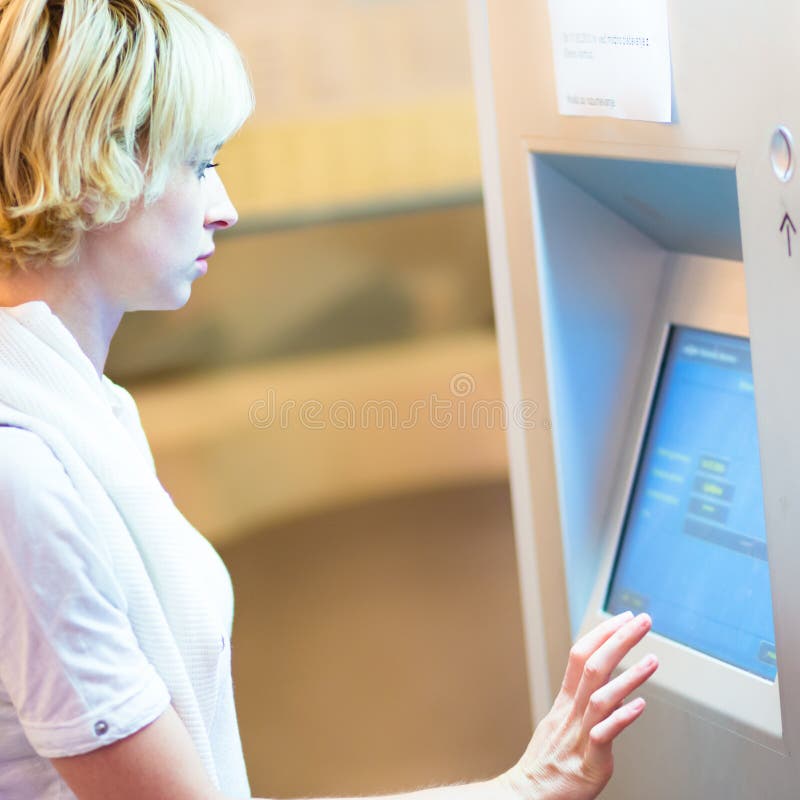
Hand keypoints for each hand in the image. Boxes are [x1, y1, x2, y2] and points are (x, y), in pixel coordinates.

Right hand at [502, 612, 656, 799]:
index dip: (602, 634)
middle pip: (592, 667)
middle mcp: (571, 713)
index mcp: (565, 702)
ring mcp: (580, 736)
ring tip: (653, 659)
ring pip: (600, 696)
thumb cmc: (548, 764)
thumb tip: (609, 690)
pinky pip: (604, 735)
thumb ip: (582, 704)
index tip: (624, 619)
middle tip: (642, 621)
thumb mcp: (561, 724)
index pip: (580, 656)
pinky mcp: (589, 762)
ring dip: (628, 675)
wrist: (528, 795)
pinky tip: (640, 705)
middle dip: (619, 640)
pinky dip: (622, 718)